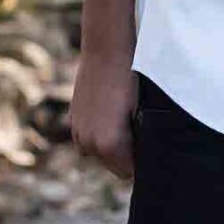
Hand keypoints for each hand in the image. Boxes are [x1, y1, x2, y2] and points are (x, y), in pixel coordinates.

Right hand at [70, 51, 136, 180]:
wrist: (106, 50)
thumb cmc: (132, 79)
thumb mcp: (143, 111)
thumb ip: (141, 138)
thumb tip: (146, 153)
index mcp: (109, 144)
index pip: (128, 172)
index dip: (141, 162)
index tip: (150, 148)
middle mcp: (89, 143)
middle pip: (113, 166)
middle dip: (126, 155)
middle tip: (139, 131)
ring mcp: (78, 132)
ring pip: (98, 154)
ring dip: (111, 146)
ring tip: (126, 120)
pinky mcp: (73, 121)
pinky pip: (88, 139)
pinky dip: (98, 134)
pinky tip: (111, 114)